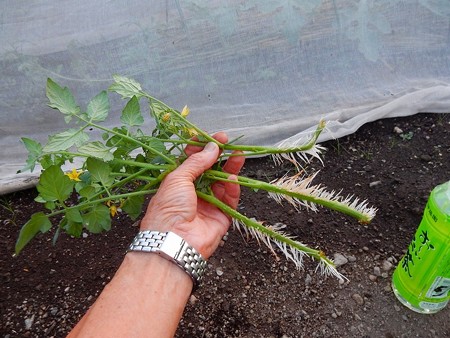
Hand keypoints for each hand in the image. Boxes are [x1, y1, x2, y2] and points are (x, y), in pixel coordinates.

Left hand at [140, 132, 244, 258]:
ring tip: (237, 155)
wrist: (173, 241)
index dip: (202, 148)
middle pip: (210, 169)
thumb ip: (197, 161)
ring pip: (222, 182)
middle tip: (228, 142)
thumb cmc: (168, 208)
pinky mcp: (221, 216)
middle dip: (219, 155)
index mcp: (178, 182)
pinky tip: (233, 177)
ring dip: (230, 168)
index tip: (212, 138)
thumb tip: (212, 147)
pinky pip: (230, 198)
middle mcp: (193, 192)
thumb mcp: (177, 178)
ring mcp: (208, 204)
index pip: (193, 160)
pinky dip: (232, 187)